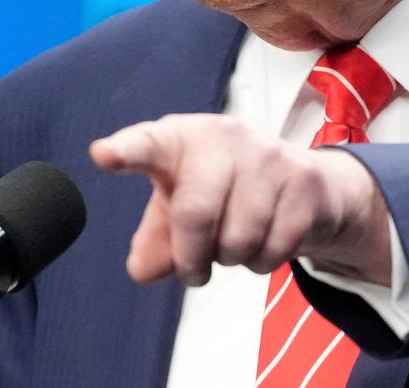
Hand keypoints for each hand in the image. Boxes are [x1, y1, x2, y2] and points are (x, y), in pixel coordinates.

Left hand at [90, 113, 391, 287]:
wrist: (304, 182)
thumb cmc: (225, 190)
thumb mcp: (181, 207)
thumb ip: (156, 240)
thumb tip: (143, 269)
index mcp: (179, 139)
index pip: (147, 144)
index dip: (126, 151)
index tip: (104, 155)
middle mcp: (223, 137)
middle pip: (195, 214)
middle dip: (192, 259)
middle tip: (194, 271)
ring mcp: (268, 154)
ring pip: (238, 238)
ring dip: (233, 260)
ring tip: (235, 242)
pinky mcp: (304, 180)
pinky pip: (275, 248)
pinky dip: (263, 262)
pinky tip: (264, 242)